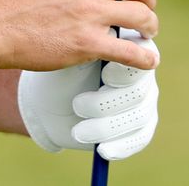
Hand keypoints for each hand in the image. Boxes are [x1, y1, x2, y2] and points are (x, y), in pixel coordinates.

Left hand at [18, 30, 158, 160]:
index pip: (143, 55)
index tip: (105, 75)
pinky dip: (122, 145)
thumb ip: (90, 47)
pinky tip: (103, 150)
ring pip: (139, 116)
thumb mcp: (67, 55)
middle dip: (107, 102)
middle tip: (78, 106)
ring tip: (79, 130)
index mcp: (128, 47)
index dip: (127, 68)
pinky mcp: (139, 125)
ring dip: (107, 126)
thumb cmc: (57, 68)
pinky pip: (140, 137)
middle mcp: (141, 74)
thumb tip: (111, 37)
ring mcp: (143, 100)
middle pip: (140, 90)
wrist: (45, 98)